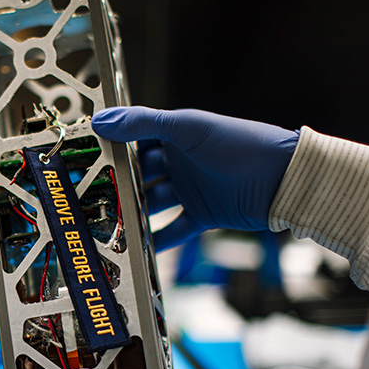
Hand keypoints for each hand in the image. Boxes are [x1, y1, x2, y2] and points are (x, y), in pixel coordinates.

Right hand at [92, 107, 298, 250]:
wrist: (284, 180)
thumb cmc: (241, 145)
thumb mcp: (187, 128)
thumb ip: (143, 123)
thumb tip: (101, 120)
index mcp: (176, 135)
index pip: (134, 139)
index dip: (111, 147)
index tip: (84, 158)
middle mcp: (180, 161)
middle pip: (139, 174)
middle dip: (117, 184)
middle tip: (89, 196)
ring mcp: (190, 189)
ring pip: (151, 203)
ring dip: (132, 212)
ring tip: (108, 223)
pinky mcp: (202, 215)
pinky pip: (173, 229)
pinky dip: (156, 239)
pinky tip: (136, 247)